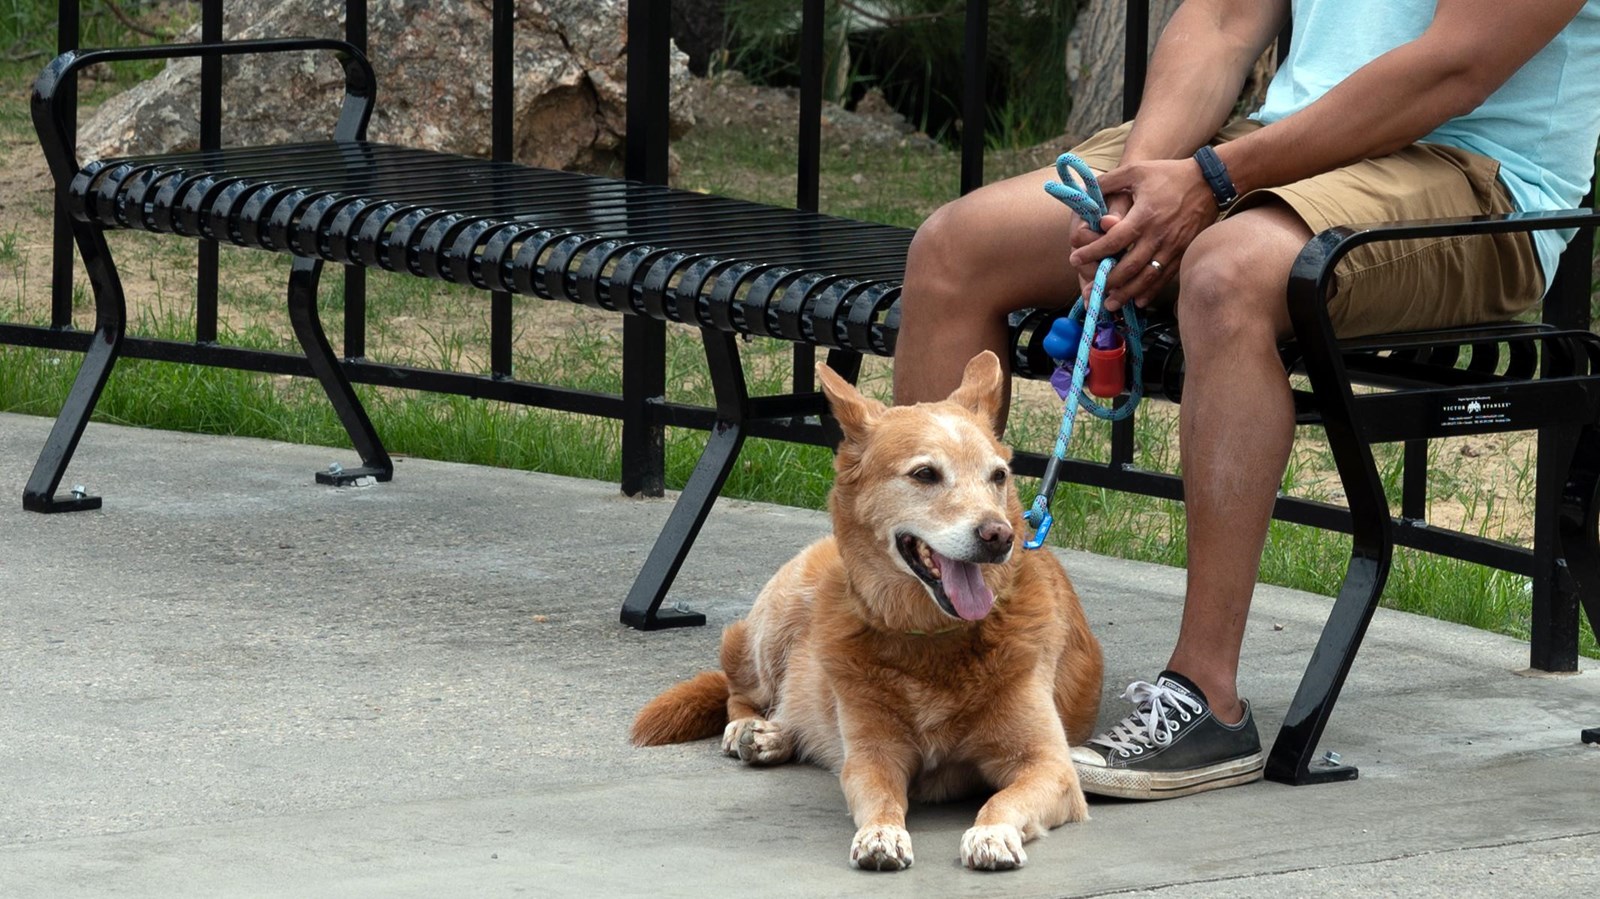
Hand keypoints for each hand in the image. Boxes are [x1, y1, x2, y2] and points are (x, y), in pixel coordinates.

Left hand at [1068, 157, 1219, 310]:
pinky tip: (1138, 300)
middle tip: (1091, 290)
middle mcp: (1158, 235)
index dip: (1093, 252)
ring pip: (1147, 277)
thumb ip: (1109, 180)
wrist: (1209, 181)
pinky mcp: (1183, 253)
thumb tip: (1084, 188)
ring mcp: (1173, 247)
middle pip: (1130, 267)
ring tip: (1111, 303)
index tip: (1075, 259)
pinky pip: (1165, 277)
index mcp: (1144, 216)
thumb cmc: (1170, 174)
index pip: (1113, 241)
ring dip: (1127, 293)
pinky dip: (1151, 291)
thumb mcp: (1137, 171)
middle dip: (1108, 281)